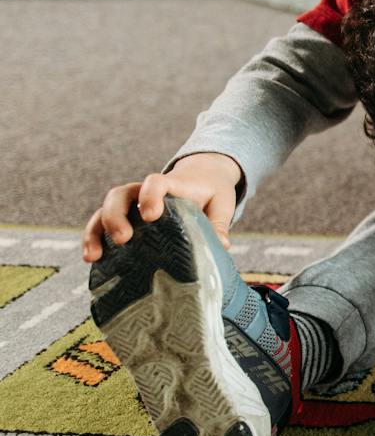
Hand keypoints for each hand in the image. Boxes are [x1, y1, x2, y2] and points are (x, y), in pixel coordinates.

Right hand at [82, 152, 241, 262]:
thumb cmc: (212, 191)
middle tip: (122, 239)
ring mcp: (131, 203)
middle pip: (120, 194)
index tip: (150, 215)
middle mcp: (144, 191)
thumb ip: (219, 223)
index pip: (156, 182)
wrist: (203, 176)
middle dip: (115, 216)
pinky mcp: (125, 217)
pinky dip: (93, 239)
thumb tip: (222, 246)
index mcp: (171, 184)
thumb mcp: (221, 203)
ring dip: (95, 231)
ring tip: (93, 256)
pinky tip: (91, 259)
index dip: (150, 195)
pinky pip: (101, 224)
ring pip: (104, 209)